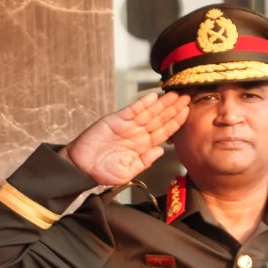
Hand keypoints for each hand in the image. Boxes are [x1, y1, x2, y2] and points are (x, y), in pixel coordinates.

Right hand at [60, 91, 188, 187]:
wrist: (80, 169)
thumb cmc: (101, 173)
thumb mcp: (127, 172)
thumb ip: (145, 161)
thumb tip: (161, 149)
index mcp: (142, 147)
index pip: (164, 131)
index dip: (176, 122)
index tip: (187, 113)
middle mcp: (137, 134)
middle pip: (159, 119)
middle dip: (173, 108)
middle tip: (187, 97)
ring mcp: (126, 126)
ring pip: (148, 112)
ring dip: (162, 103)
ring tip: (175, 94)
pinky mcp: (115, 120)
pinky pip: (131, 110)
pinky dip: (142, 103)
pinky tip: (153, 97)